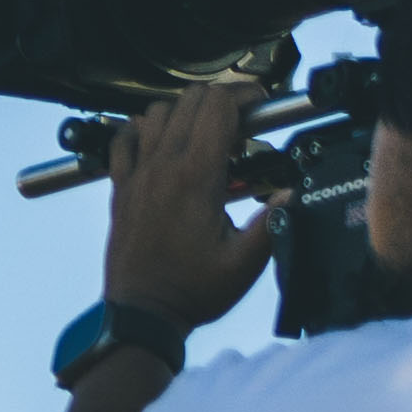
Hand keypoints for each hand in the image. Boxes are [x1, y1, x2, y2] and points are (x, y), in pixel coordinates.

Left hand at [101, 76, 285, 333]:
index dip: (246, 97)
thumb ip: (274, 222)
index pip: (218, 106)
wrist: (141, 314)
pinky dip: (142, 130)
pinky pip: (123, 140)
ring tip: (206, 134)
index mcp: (196, 177)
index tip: (262, 109)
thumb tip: (291, 192)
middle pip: (190, 100)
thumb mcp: (245, 262)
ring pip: (155, 112)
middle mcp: (162, 167)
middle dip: (221, 100)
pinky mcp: (120, 188)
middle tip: (242, 125)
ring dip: (184, 112)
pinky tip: (161, 144)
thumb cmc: (192, 290)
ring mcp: (136, 175)